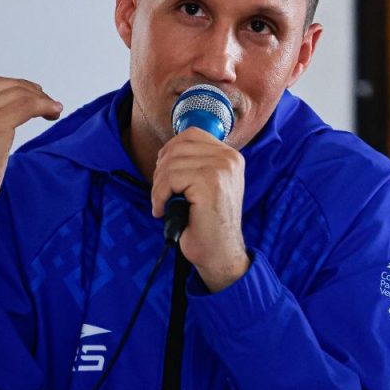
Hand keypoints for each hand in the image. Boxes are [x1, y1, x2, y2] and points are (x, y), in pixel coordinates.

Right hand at [0, 75, 62, 231]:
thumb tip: (2, 112)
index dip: (20, 87)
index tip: (36, 96)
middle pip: (9, 85)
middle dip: (33, 92)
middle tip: (49, 103)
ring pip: (20, 93)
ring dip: (42, 100)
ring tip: (54, 110)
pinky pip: (27, 106)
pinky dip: (44, 106)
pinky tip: (54, 112)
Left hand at [151, 127, 249, 291]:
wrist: (220, 254)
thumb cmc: (208, 224)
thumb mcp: (207, 186)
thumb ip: (195, 164)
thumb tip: (166, 152)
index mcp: (231, 157)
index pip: (191, 135)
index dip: (170, 153)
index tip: (165, 176)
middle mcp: (230, 159)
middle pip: (177, 147)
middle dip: (161, 171)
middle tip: (161, 194)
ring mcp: (221, 169)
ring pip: (171, 163)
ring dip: (158, 186)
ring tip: (162, 204)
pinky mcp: (209, 182)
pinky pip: (170, 179)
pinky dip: (159, 196)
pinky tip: (162, 211)